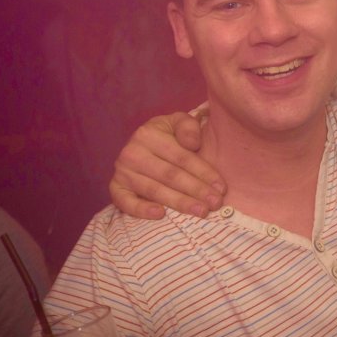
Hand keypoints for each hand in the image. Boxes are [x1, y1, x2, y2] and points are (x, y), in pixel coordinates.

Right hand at [109, 111, 224, 218]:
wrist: (142, 143)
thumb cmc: (167, 134)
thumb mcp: (179, 122)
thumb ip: (188, 127)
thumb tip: (193, 144)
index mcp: (148, 134)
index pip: (181, 157)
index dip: (203, 172)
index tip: (221, 187)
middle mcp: (132, 153)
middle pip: (170, 175)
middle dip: (196, 190)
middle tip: (215, 203)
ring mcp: (122, 172)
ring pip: (154, 190)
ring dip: (179, 203)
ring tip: (200, 211)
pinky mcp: (116, 188)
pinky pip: (125, 202)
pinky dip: (141, 210)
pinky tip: (160, 214)